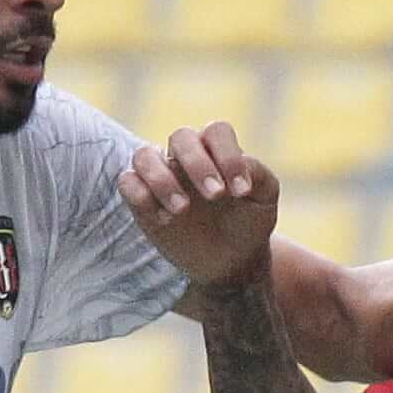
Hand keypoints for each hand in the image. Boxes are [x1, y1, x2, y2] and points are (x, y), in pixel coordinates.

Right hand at [120, 121, 282, 296]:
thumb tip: (242, 161)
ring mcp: (161, 176)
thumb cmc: (249, 222)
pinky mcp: (142, 200)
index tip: (242, 191)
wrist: (232, 260)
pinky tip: (165, 220)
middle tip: (216, 196)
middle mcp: (186, 156)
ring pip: (144, 155)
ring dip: (162, 180)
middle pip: (180, 137)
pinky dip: (141, 196)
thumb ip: (260, 176)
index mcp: (217, 150)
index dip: (228, 155)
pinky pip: (128, 183)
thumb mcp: (265, 201)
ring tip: (183, 210)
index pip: (217, 132)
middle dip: (198, 165)